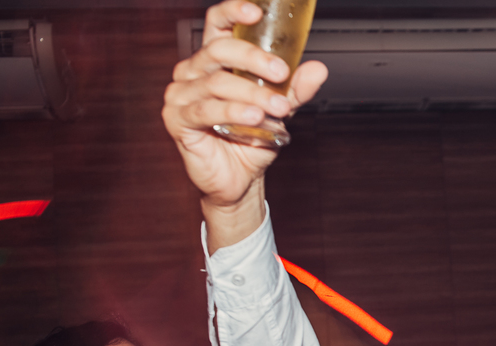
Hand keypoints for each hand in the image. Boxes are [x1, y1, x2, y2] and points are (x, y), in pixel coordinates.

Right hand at [162, 0, 327, 221]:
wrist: (239, 179)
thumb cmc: (253, 138)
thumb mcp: (279, 110)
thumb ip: (295, 89)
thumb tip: (318, 69)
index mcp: (214, 60)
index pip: (218, 24)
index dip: (233, 12)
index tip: (257, 11)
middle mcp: (193, 71)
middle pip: (218, 50)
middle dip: (253, 59)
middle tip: (282, 74)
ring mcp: (180, 94)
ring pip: (216, 84)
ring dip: (252, 95)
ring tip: (279, 108)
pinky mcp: (177, 120)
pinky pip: (204, 111)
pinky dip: (232, 112)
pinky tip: (253, 118)